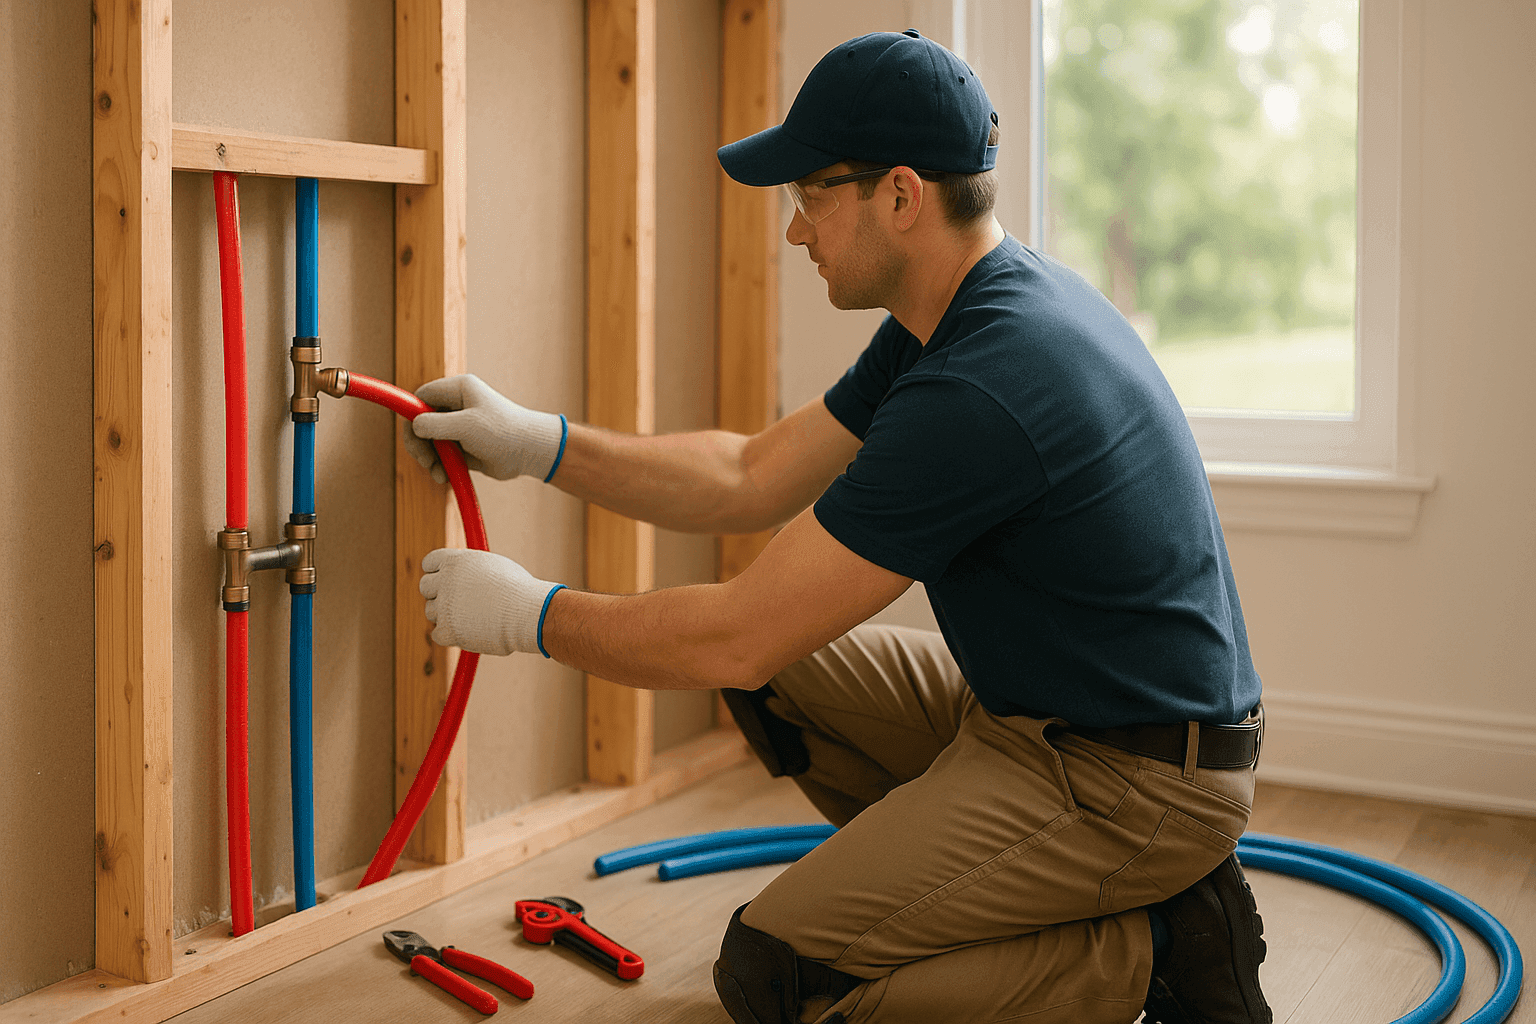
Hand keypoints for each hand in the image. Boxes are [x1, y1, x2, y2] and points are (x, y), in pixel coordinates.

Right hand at [404, 374, 566, 483]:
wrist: (532, 452)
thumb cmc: (503, 432)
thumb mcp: (466, 426)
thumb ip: (435, 424)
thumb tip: (414, 426)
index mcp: (458, 390)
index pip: (421, 397)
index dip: (412, 415)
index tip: (411, 435)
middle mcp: (458, 406)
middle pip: (422, 422)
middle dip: (419, 442)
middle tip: (424, 460)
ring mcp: (460, 427)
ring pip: (430, 442)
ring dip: (429, 458)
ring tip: (438, 473)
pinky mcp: (464, 446)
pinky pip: (443, 455)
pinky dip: (441, 466)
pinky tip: (445, 477)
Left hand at [419, 548, 564, 656]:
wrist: (528, 613)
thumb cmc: (518, 590)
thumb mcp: (492, 566)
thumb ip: (470, 569)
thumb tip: (461, 574)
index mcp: (455, 560)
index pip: (429, 563)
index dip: (437, 572)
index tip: (445, 581)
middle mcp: (445, 580)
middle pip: (426, 587)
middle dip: (439, 594)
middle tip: (458, 602)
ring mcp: (444, 606)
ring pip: (432, 612)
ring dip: (447, 615)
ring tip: (474, 616)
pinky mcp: (447, 630)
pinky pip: (438, 634)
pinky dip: (451, 635)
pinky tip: (470, 630)